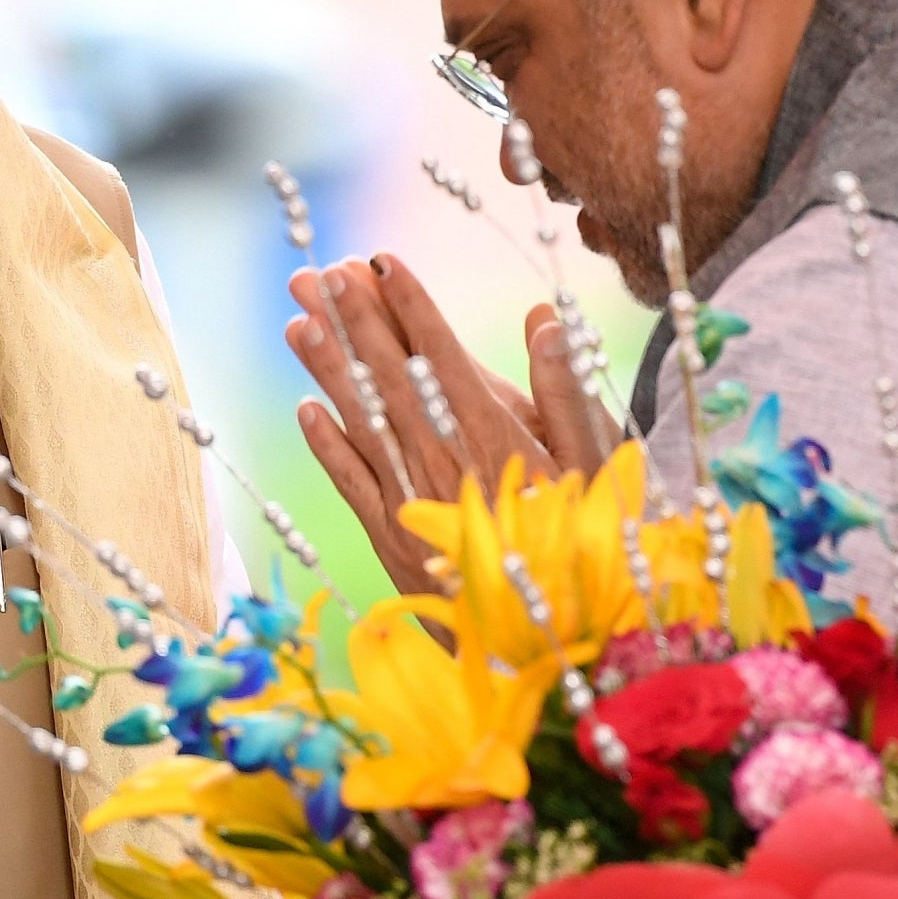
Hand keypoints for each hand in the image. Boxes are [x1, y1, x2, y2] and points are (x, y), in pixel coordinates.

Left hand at [283, 253, 616, 594]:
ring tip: (298, 321)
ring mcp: (414, 500)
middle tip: (320, 271)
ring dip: (329, 370)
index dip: (410, 304)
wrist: (553, 638)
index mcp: (497, 436)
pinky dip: (329, 447)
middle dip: (355, 320)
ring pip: (363, 422)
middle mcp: (447, 461)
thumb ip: (568, 392)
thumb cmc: (586, 542)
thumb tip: (544, 318)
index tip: (379, 259)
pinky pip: (353, 484)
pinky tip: (306, 410)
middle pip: (393, 377)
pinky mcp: (394, 540)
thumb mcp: (599, 465)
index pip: (443, 355)